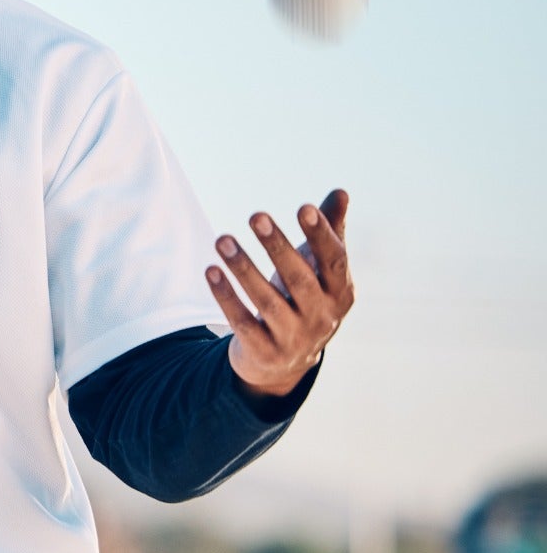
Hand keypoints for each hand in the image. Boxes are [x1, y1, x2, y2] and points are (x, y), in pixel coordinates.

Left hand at [207, 189, 354, 399]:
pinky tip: (211, 270)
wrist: (287, 361)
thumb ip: (329, 231)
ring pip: (267, 301)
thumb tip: (341, 191)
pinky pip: (242, 322)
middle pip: (299, 279)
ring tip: (222, 239)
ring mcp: (293, 337)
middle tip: (256, 215)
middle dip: (277, 247)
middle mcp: (322, 317)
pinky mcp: (264, 351)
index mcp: (340, 293)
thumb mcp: (319, 270)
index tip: (304, 207)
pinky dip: (226, 296)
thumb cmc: (304, 298)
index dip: (320, 235)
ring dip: (243, 268)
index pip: (334, 262)